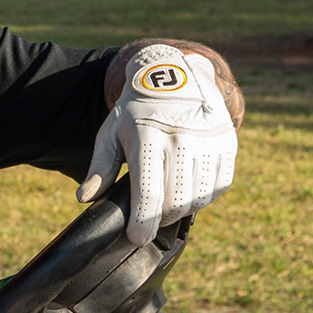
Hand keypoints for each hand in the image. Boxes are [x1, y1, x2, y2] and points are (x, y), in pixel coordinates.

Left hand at [79, 43, 236, 245]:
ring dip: (183, 210)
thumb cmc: (136, 111)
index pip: (149, 192)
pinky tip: (189, 191)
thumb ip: (99, 166)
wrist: (175, 74)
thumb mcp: (111, 132)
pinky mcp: (228, 142)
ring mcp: (209, 140)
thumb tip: (84, 198)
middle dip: (160, 219)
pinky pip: (220, 185)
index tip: (137, 238)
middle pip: (176, 200)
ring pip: (199, 197)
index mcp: (148, 137)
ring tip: (168, 206)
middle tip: (150, 220)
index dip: (144, 222)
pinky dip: (205, 196)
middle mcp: (182, 138)